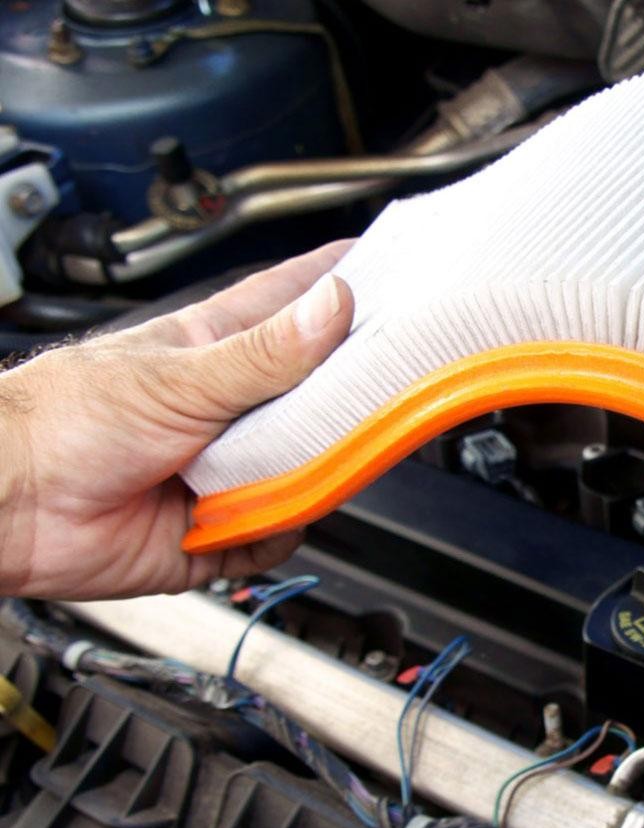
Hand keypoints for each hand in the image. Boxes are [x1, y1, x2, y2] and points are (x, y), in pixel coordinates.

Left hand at [0, 241, 354, 600]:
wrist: (10, 507)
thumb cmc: (65, 421)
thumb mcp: (180, 375)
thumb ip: (265, 352)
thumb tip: (333, 305)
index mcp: (221, 351)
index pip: (298, 303)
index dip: (346, 284)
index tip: (398, 270)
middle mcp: (232, 409)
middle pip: (322, 399)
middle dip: (352, 402)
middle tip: (385, 398)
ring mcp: (230, 468)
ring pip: (311, 470)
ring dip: (314, 475)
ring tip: (306, 465)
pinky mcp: (223, 528)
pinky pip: (281, 533)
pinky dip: (279, 530)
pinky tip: (260, 516)